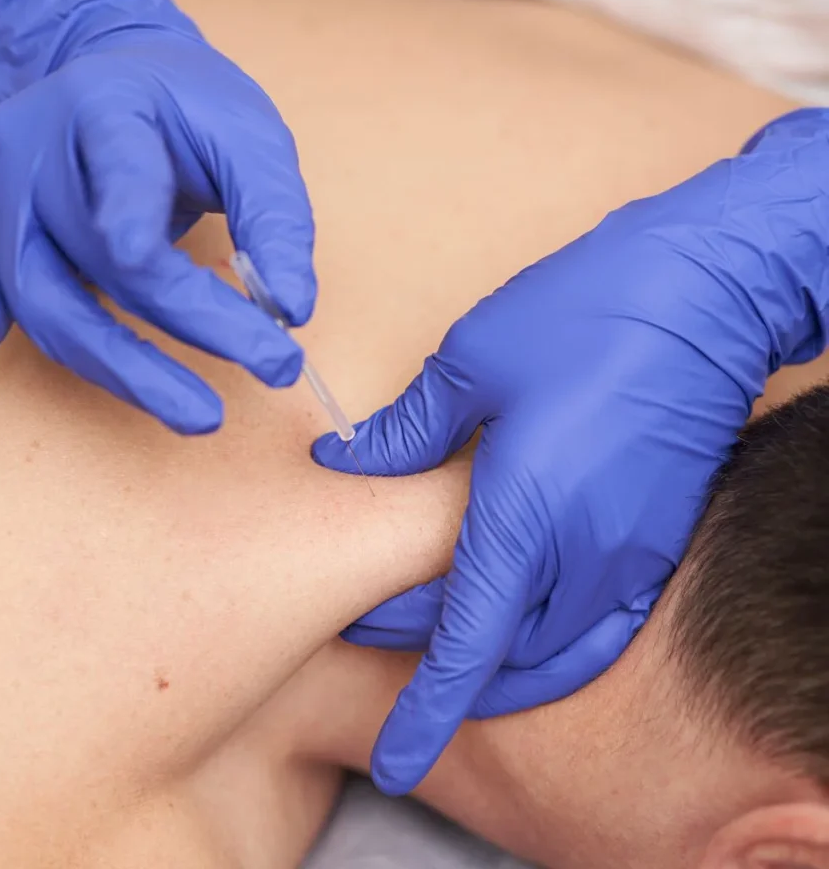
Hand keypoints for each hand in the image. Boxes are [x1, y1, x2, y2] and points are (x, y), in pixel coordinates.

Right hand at [0, 0, 314, 431]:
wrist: (104, 66)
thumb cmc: (185, 104)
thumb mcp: (248, 133)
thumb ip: (274, 214)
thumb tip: (292, 310)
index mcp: (107, 106)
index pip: (128, 178)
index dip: (166, 240)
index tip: (260, 315)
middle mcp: (40, 150)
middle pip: (101, 259)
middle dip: (190, 324)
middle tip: (273, 367)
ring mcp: (4, 196)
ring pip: (43, 297)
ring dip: (118, 367)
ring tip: (196, 413)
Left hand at [314, 107, 828, 793]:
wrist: (705, 294)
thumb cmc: (582, 315)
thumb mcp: (472, 361)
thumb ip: (408, 430)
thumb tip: (348, 461)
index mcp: (524, 514)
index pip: (465, 644)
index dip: (427, 710)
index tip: (395, 758)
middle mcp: (581, 553)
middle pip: (500, 653)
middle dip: (439, 664)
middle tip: (377, 631)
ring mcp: (629, 552)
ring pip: (555, 650)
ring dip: (500, 661)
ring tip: (445, 638)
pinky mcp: (658, 538)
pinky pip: (601, 623)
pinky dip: (557, 643)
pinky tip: (526, 621)